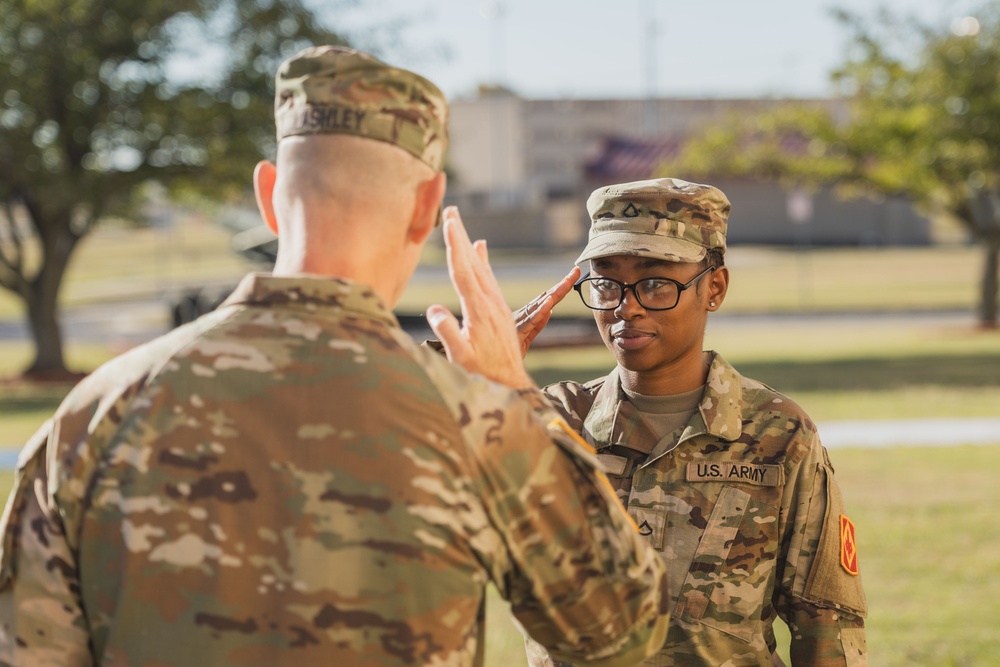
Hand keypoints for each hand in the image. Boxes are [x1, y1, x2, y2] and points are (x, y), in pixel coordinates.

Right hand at [427, 207, 534, 389]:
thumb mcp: (460, 358)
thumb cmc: (481, 375)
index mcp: (478, 310)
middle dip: (460, 235)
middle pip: (472, 262)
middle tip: (452, 210)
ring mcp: (496, 306)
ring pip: (482, 268)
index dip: (454, 245)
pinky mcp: (499, 311)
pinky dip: (483, 262)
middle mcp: (490, 303)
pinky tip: (481, 254)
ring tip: (462, 227)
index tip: (448, 223)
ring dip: (470, 246)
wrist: (510, 386)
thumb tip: (434, 309)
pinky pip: (489, 279)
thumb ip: (448, 332)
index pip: (462, 270)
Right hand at [513, 266, 580, 355]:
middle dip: (563, 285)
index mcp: (526, 317)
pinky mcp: (517, 333)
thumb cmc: (504, 351)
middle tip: (576, 270)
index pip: (546, 300)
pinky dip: (540, 312)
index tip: (573, 276)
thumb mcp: (526, 340)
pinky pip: (530, 322)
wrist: (489, 363)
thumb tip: (549, 311)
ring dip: (555, 293)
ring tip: (568, 281)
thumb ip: (537, 326)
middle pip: (546, 298)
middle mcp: (523, 316)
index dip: (560, 289)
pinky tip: (549, 303)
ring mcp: (519, 322)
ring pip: (540, 306)